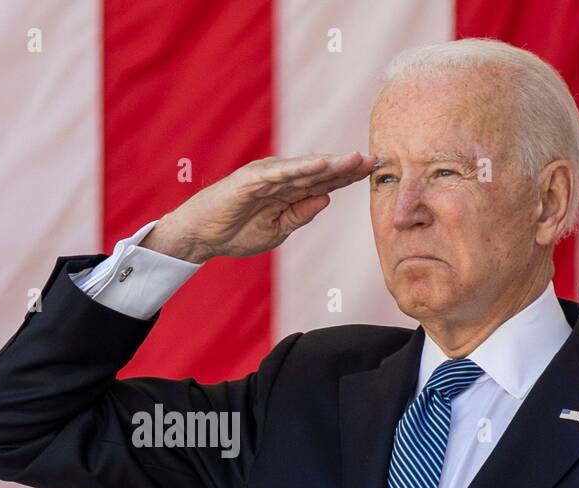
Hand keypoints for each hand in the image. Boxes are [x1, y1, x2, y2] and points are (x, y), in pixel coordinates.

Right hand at [142, 151, 376, 262]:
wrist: (202, 236)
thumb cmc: (236, 232)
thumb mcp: (278, 230)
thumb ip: (300, 214)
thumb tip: (326, 199)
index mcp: (289, 192)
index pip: (325, 182)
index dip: (349, 178)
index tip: (374, 173)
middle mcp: (281, 178)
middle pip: (321, 171)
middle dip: (348, 166)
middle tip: (376, 160)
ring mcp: (267, 176)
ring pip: (305, 169)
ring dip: (331, 164)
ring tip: (356, 160)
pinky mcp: (252, 179)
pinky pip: (281, 173)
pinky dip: (301, 168)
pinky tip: (321, 165)